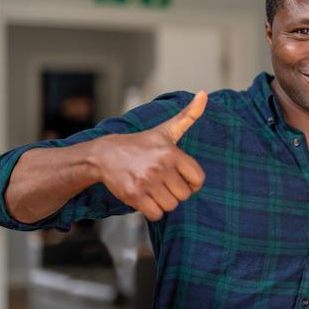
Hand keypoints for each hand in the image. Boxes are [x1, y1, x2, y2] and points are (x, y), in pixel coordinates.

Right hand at [91, 92, 207, 220]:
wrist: (105, 155)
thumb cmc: (141, 144)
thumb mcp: (166, 130)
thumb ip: (188, 115)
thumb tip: (204, 94)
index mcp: (172, 152)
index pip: (198, 179)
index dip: (192, 183)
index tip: (182, 178)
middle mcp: (160, 166)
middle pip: (184, 195)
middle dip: (176, 192)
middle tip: (163, 182)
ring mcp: (146, 181)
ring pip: (171, 206)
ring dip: (164, 202)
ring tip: (153, 188)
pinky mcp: (133, 195)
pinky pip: (156, 214)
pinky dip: (153, 211)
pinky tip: (146, 198)